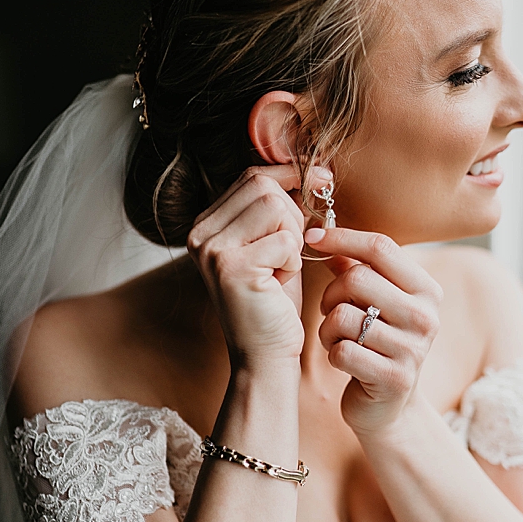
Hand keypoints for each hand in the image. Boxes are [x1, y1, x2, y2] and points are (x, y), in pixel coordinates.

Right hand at [187, 165, 328, 364]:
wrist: (264, 354)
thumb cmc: (274, 302)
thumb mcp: (273, 245)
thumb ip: (277, 208)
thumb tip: (311, 167)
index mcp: (205, 225)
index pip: (251, 176)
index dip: (289, 174)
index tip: (323, 178)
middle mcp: (199, 234)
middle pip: (262, 186)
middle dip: (291, 213)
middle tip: (290, 249)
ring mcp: (211, 249)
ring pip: (274, 206)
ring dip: (292, 236)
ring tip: (281, 267)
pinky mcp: (231, 267)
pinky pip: (284, 239)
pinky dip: (293, 260)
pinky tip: (279, 282)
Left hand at [308, 226, 442, 433]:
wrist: (388, 406)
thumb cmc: (375, 344)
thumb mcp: (375, 303)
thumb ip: (356, 268)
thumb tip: (323, 233)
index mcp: (426, 289)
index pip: (381, 246)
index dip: (341, 237)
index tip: (312, 237)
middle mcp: (426, 316)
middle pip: (357, 278)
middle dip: (330, 293)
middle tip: (330, 309)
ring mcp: (413, 349)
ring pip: (343, 316)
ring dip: (327, 327)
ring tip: (336, 337)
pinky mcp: (394, 378)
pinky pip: (341, 350)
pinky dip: (331, 353)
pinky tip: (342, 359)